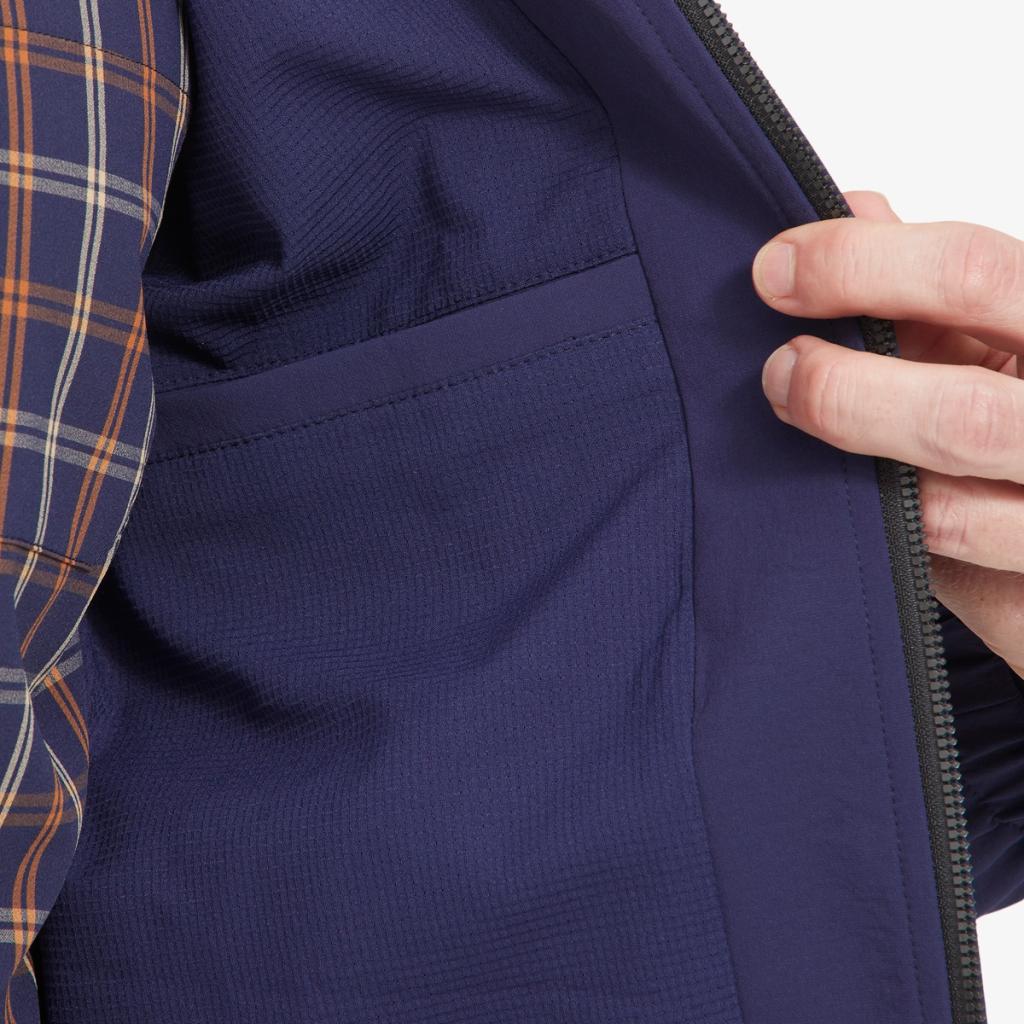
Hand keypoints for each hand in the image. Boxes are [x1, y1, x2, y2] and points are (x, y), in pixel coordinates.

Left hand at [753, 191, 1023, 679]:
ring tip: (797, 427)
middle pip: (957, 412)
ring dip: (852, 472)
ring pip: (944, 512)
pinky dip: (883, 541)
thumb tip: (854, 206)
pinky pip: (944, 578)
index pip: (973, 274)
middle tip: (780, 373)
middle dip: (840, 392)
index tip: (774, 270)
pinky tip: (847, 508)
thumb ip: (941, 280)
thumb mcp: (1007, 326)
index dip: (857, 266)